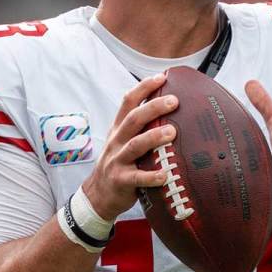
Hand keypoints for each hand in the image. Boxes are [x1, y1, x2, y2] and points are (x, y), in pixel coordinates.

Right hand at [81, 73, 178, 220]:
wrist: (98, 195)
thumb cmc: (119, 164)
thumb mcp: (123, 142)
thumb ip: (140, 129)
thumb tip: (169, 111)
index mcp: (118, 129)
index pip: (128, 102)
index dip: (143, 88)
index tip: (162, 77)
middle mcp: (116, 141)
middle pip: (133, 119)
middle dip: (153, 108)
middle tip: (174, 101)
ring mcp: (117, 161)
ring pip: (135, 145)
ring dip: (154, 137)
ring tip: (172, 132)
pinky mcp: (121, 181)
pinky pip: (137, 178)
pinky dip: (151, 176)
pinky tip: (165, 175)